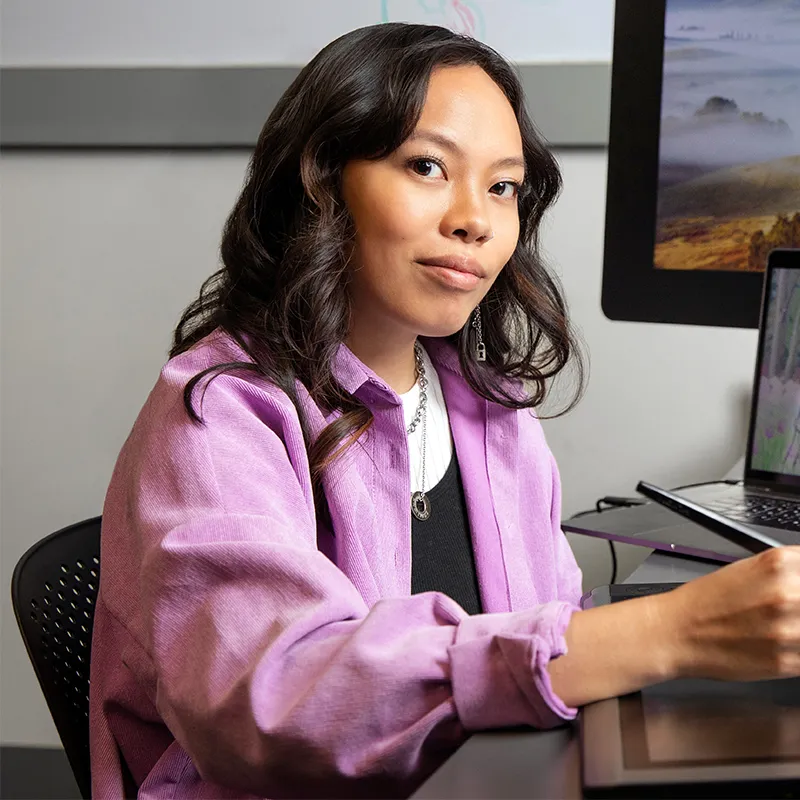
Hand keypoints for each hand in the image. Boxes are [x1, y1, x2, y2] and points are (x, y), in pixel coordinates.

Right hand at [663, 546, 799, 680]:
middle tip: (794, 613)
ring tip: (788, 630)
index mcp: (779, 563)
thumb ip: (794, 572)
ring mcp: (789, 629)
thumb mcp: (753, 568)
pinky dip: (799, 651)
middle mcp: (787, 593)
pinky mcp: (788, 662)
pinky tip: (785, 645)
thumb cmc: (708, 602)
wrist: (677, 632)